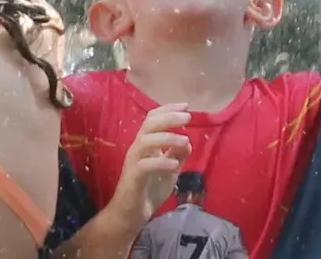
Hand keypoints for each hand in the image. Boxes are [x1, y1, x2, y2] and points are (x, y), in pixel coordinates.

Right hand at [110, 104, 192, 220]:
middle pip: (149, 124)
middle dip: (169, 118)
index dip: (168, 110)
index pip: (153, 119)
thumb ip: (177, 156)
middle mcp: (138, 148)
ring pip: (145, 141)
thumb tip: (189, 141)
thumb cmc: (148, 190)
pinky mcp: (133, 177)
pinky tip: (175, 165)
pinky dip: (161, 162)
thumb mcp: (169, 171)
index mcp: (145, 145)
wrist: (131, 214)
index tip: (186, 106)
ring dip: (166, 138)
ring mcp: (134, 162)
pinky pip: (145, 165)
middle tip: (187, 117)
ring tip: (185, 140)